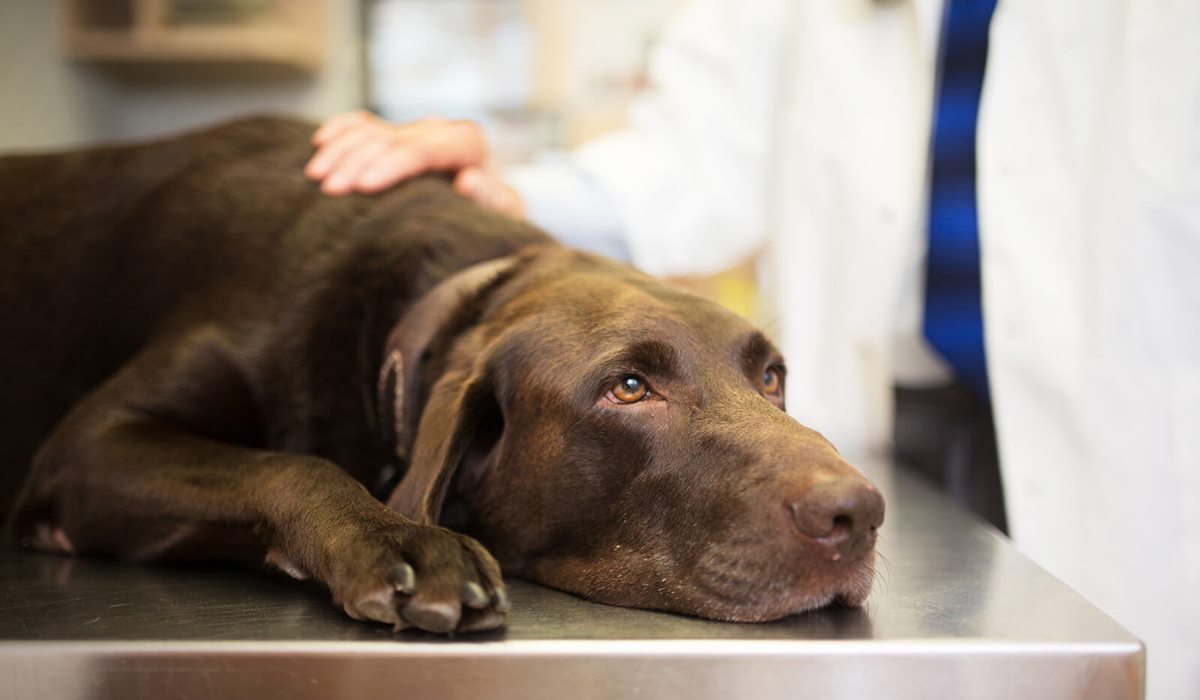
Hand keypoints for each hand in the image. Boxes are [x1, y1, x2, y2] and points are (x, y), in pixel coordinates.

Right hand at [305, 110, 524, 217]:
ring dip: (341, 150)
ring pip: (372, 130)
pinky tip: (320, 142)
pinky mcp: (398, 135)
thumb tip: (468, 179)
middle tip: (329, 190)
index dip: (391, 165)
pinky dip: (341, 130)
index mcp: (466, 142)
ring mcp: (415, 130)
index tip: (364, 187)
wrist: (491, 210)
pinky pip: (364, 124)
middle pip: (390, 139)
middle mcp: (439, 130)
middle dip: (357, 162)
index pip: (422, 148)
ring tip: (315, 177)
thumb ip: (492, 198)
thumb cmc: (496, 218)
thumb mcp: (504, 214)